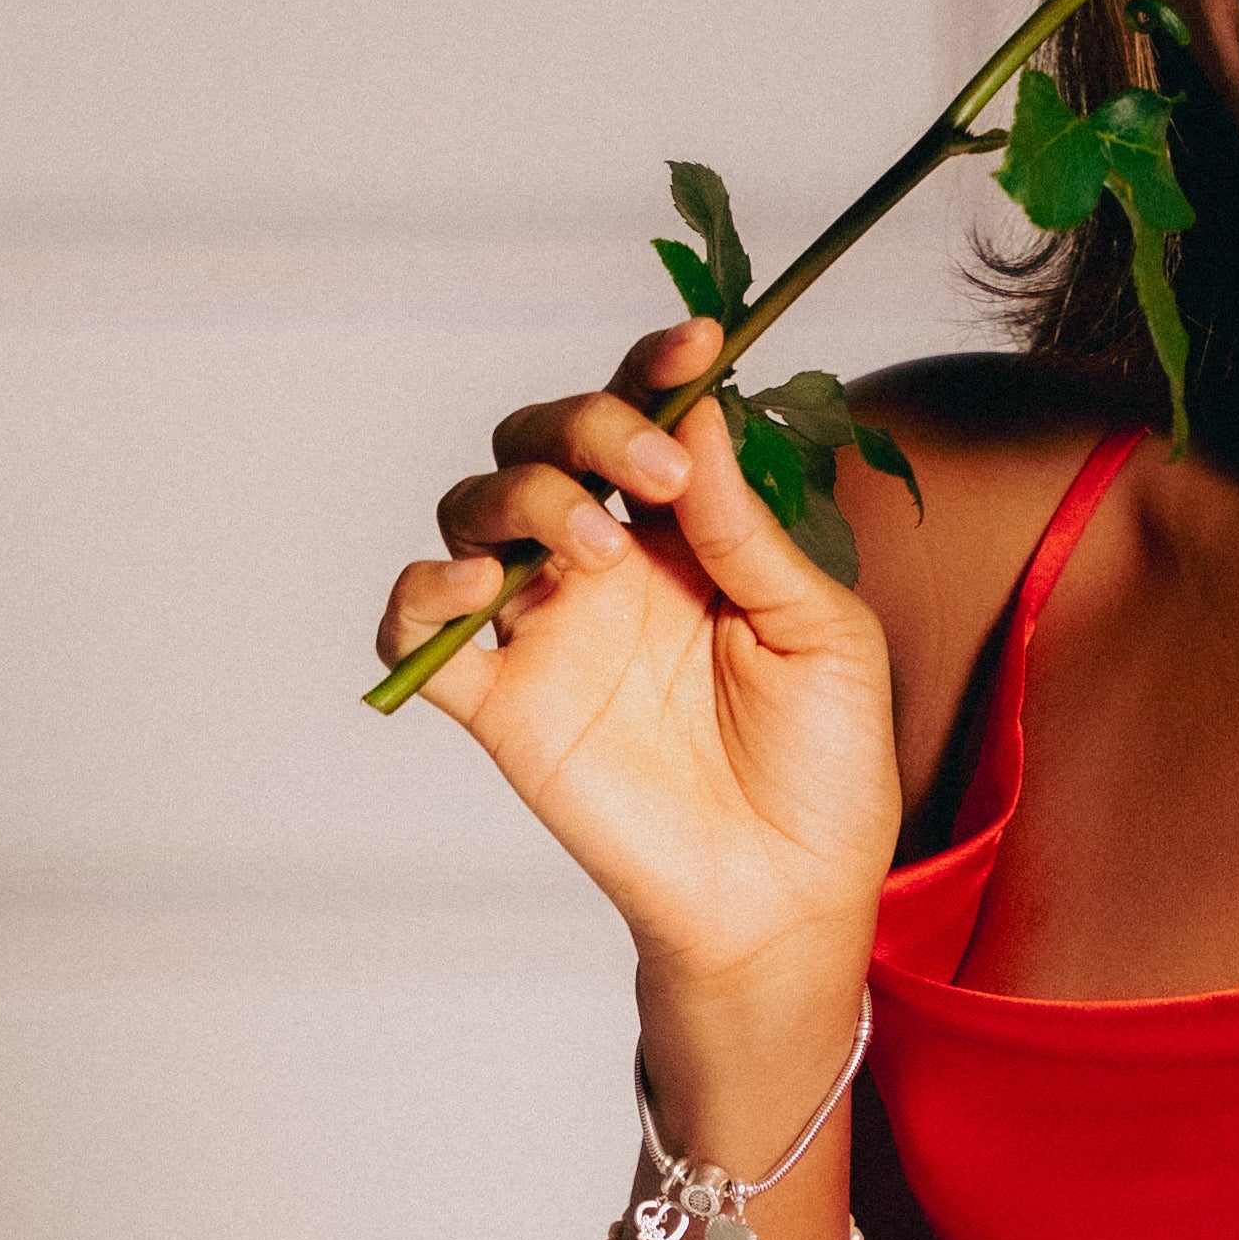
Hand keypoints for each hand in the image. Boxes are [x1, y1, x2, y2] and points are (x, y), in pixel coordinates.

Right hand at [372, 321, 901, 995]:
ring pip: (475, 511)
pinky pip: (416, 630)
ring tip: (595, 554)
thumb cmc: (822, 768)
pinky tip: (479, 591)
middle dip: (587, 427)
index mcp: (687, 536)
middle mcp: (607, 567)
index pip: (647, 420)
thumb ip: (747, 532)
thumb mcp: (819, 635)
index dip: (654, 369)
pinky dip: (420, 593)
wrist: (789, 897)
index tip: (696, 342)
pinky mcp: (503, 706)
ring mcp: (548, 632)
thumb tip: (700, 421)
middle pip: (544, 442)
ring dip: (523, 499)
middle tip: (653, 477)